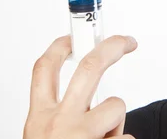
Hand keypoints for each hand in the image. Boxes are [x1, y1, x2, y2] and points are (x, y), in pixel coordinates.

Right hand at [23, 35, 137, 138]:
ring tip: (106, 138)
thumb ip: (58, 119)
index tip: (72, 37)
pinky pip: (128, 136)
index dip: (59, 47)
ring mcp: (82, 135)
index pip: (45, 69)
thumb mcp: (39, 138)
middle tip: (126, 41)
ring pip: (116, 105)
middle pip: (89, 67)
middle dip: (112, 47)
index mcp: (38, 119)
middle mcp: (59, 122)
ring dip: (117, 120)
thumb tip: (86, 104)